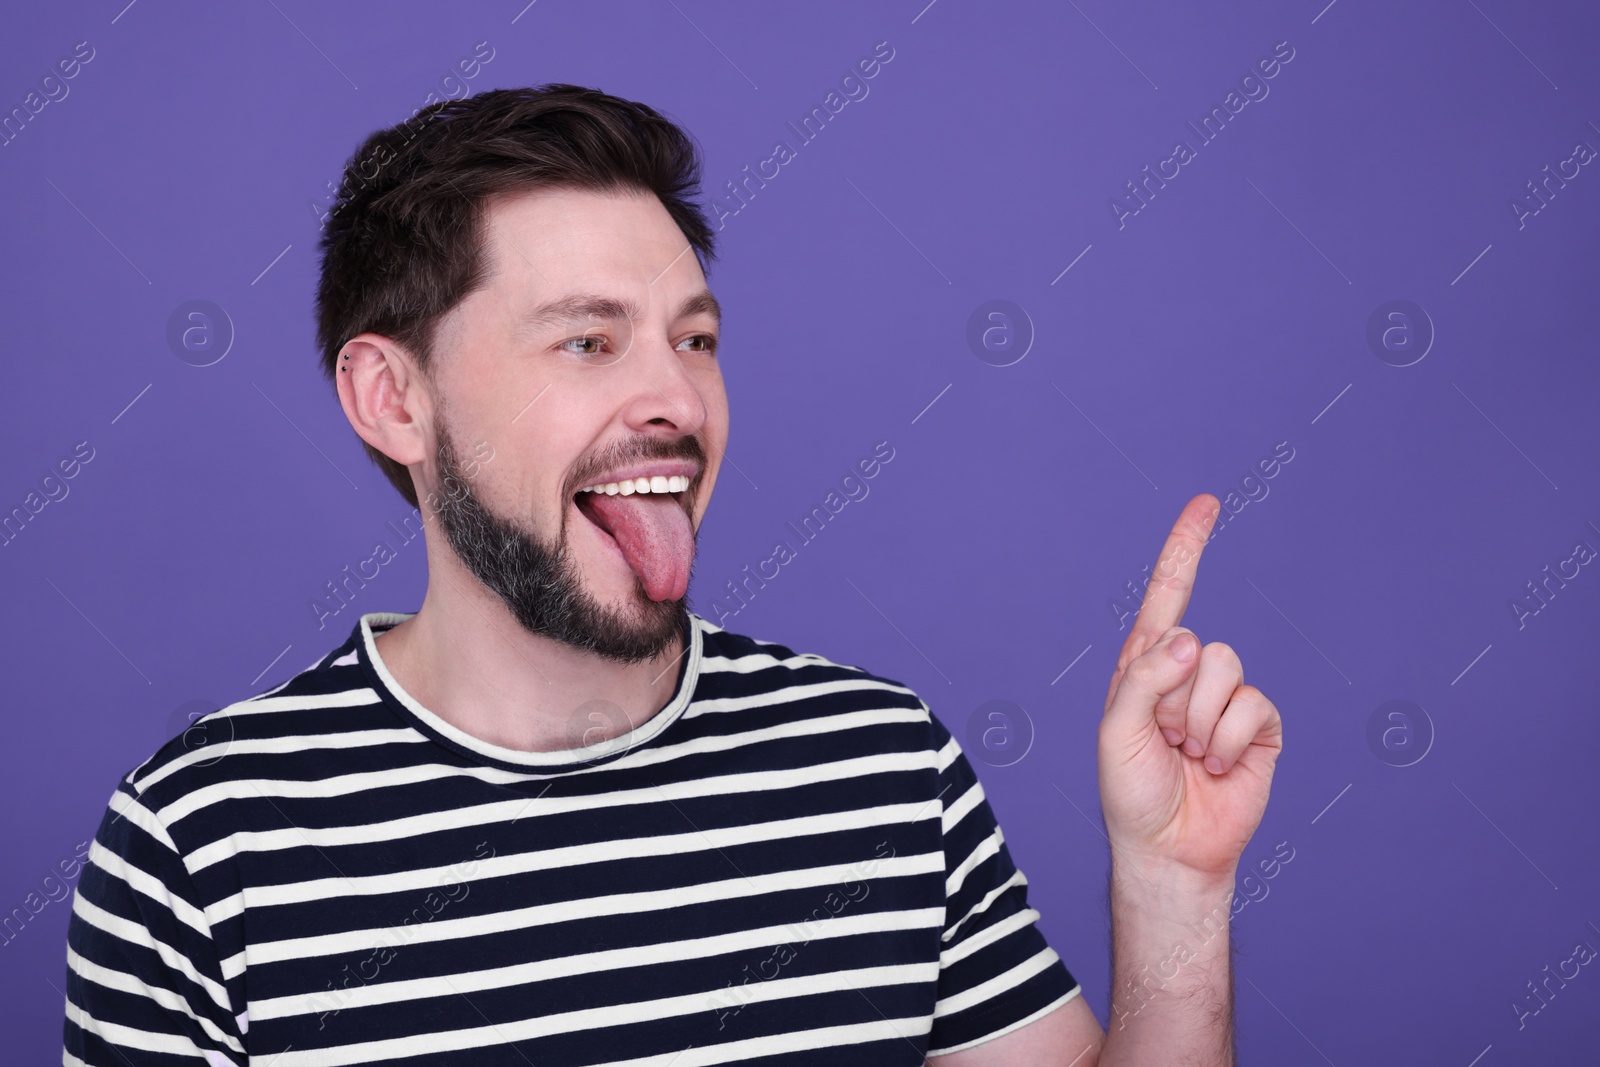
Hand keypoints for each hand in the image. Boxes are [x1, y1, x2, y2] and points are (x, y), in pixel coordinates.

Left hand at [1097, 493, 1283, 879]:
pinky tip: (1217, 765)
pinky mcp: (1259, 725)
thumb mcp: (1118, 730)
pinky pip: (1252, 704)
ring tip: (1189, 755)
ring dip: (1200, 721)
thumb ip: (1145, 678)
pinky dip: (1228, 739)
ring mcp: (1226, 697)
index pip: (1168, 594)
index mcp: (1145, 663)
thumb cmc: (1132, 790)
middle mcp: (1187, 672)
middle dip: (1173, 697)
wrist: (1170, 847)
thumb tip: (1190, 638)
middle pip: (1196, 641)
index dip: (1187, 548)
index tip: (1207, 503)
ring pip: (1227, 667)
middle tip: (1164, 741)